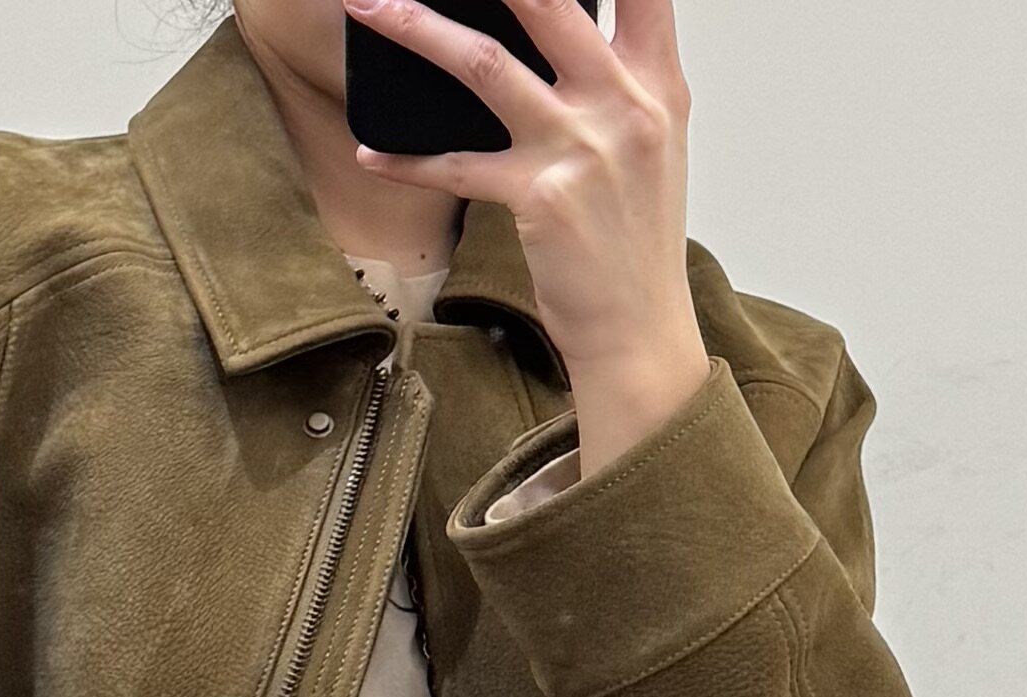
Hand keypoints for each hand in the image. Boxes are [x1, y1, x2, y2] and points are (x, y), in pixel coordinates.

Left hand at [342, 0, 710, 475]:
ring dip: (419, 29)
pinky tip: (369, 152)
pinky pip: (456, 166)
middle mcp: (624, 103)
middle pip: (549, 1)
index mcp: (657, 83)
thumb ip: (616, 80)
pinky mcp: (539, 198)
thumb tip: (558, 31)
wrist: (638, 332)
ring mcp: (580, 148)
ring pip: (487, 64)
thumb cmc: (635, 244)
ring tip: (369, 6)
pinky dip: (406, 159)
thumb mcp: (649, 145)